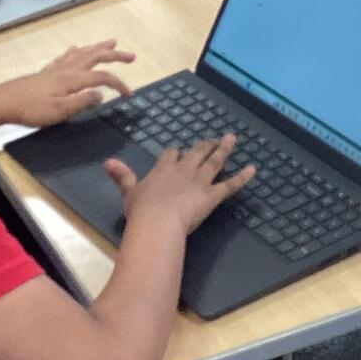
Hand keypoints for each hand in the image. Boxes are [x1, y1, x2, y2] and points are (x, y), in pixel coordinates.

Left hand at [0, 40, 134, 127]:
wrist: (3, 102)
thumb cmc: (32, 109)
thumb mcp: (61, 111)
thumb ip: (83, 101)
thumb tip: (102, 94)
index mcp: (73, 79)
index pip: (103, 78)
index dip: (119, 84)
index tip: (129, 95)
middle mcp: (67, 69)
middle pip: (95, 57)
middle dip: (114, 56)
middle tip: (131, 56)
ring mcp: (56, 68)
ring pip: (82, 53)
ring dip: (98, 47)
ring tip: (111, 43)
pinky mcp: (46, 71)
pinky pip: (66, 56)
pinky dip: (76, 51)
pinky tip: (76, 49)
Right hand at [104, 134, 255, 235]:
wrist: (157, 221)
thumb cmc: (141, 211)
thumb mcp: (128, 193)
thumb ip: (121, 176)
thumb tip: (107, 161)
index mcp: (162, 170)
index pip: (170, 155)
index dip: (175, 153)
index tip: (177, 152)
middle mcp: (182, 171)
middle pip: (195, 153)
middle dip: (203, 145)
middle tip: (212, 139)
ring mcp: (199, 181)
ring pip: (214, 161)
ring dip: (223, 149)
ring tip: (231, 138)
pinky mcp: (212, 195)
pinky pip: (230, 184)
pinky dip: (242, 177)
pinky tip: (253, 169)